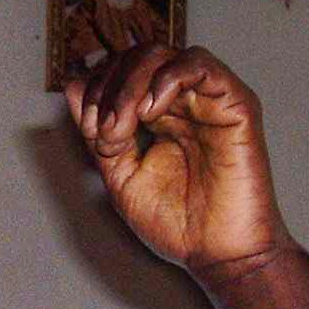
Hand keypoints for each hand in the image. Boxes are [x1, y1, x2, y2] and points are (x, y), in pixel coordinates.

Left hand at [66, 45, 293, 278]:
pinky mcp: (235, 104)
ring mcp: (208, 100)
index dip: (96, 93)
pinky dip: (167, 77)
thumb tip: (74, 87)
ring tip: (125, 127)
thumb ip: (97, 133)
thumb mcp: (119, 176)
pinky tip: (151, 110)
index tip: (92, 133)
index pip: (119, 74)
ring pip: (162, 55)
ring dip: (130, 85)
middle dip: (109, 89)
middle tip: (107, 133)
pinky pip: (199, 63)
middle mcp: (182, 102)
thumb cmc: (176, 224)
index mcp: (157, 117)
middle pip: (136, 58)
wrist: (217, 253)